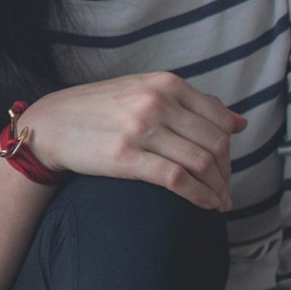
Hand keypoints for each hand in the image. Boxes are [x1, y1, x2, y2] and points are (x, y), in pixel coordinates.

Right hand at [23, 73, 246, 210]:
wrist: (51, 124)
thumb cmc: (99, 110)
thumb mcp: (143, 92)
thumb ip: (190, 103)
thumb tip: (239, 123)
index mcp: (165, 84)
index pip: (219, 120)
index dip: (230, 150)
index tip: (226, 169)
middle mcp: (157, 102)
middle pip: (215, 144)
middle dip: (226, 174)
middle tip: (224, 191)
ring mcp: (141, 128)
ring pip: (201, 163)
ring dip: (218, 189)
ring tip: (219, 203)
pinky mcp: (127, 157)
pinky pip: (178, 179)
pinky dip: (199, 196)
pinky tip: (205, 206)